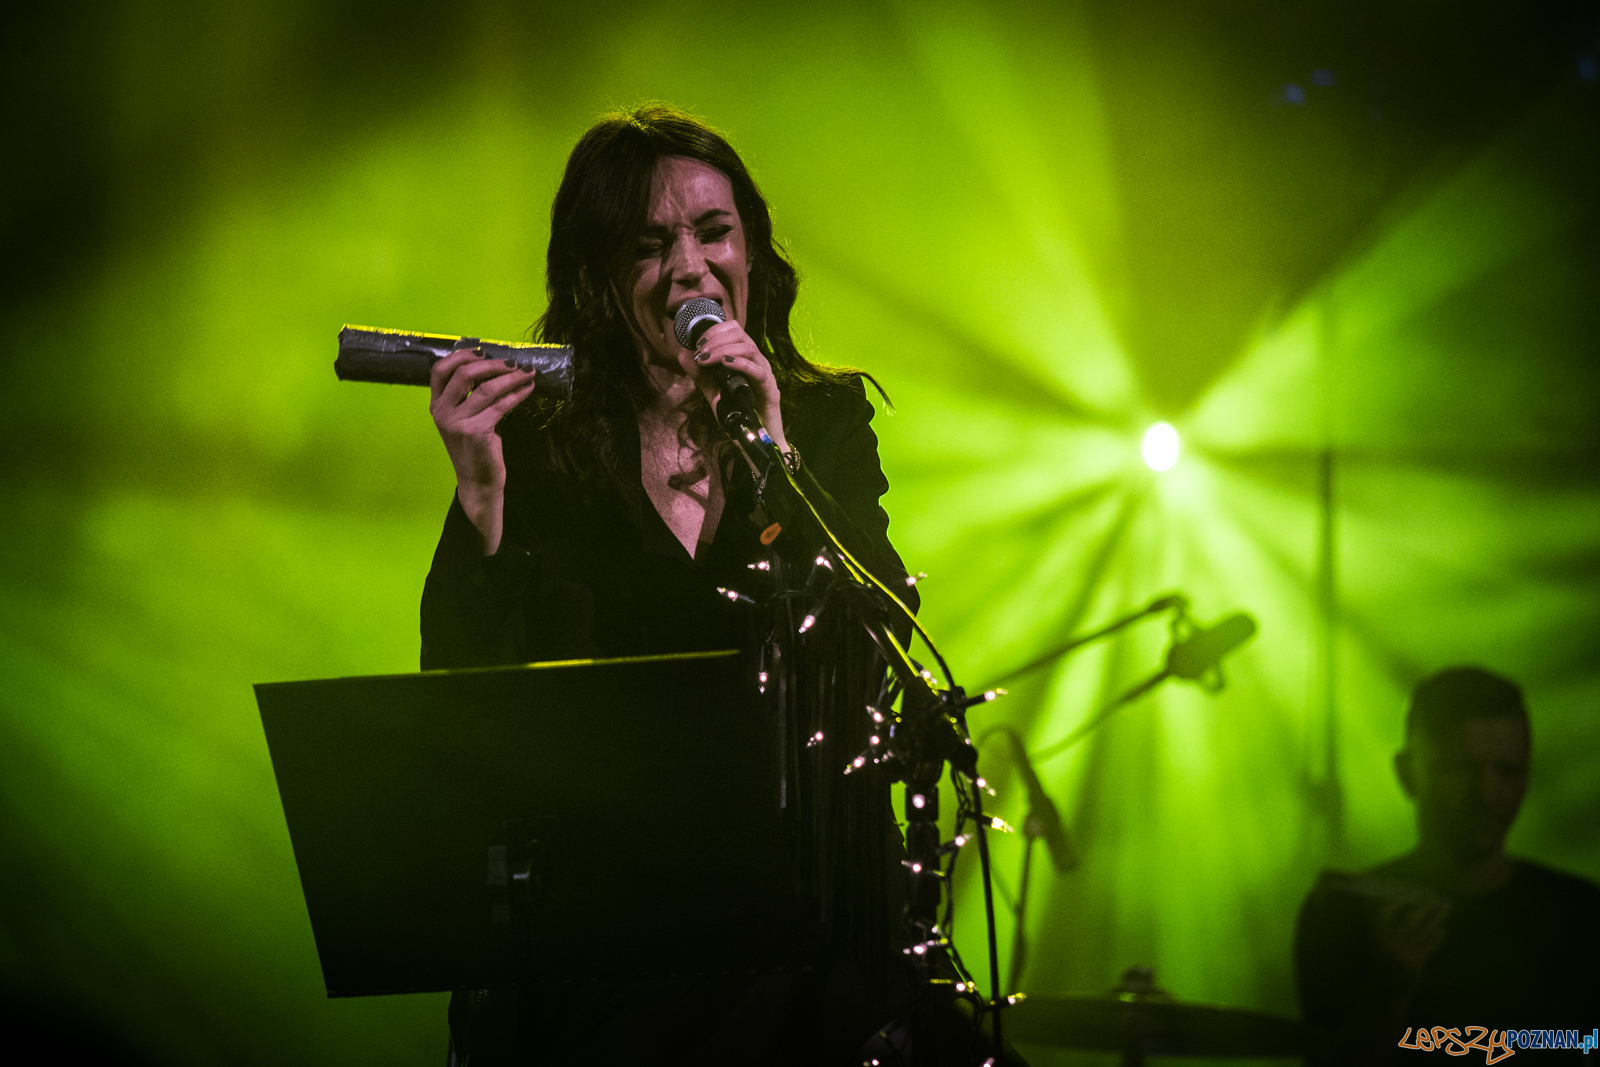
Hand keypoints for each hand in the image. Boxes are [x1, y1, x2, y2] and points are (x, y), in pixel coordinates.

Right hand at [429, 349, 536, 553]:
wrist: (478, 482)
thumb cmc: (475, 448)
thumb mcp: (465, 418)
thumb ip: (470, 395)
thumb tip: (495, 366)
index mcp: (436, 405)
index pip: (439, 370)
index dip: (461, 356)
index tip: (484, 351)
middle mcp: (442, 412)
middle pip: (464, 374)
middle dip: (493, 364)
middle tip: (514, 363)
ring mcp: (457, 422)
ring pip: (487, 388)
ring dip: (511, 377)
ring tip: (528, 372)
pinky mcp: (476, 432)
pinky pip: (501, 405)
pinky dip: (517, 394)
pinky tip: (528, 389)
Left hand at [683, 319, 787, 450]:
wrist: (755, 443)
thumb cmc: (739, 415)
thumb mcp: (714, 392)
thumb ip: (700, 374)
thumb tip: (683, 354)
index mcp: (746, 359)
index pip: (734, 331)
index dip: (714, 331)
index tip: (697, 344)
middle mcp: (758, 363)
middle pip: (741, 335)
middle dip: (716, 339)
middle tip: (699, 352)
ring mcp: (766, 376)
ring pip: (749, 349)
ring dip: (724, 350)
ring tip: (706, 359)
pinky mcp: (771, 392)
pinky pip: (759, 372)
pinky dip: (741, 364)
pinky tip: (725, 364)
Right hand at [1372, 893, 1450, 985]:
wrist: (1385, 989)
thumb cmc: (1381, 961)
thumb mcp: (1377, 943)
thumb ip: (1387, 927)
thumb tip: (1401, 904)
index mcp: (1376, 936)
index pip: (1385, 913)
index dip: (1395, 903)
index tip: (1406, 892)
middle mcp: (1389, 943)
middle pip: (1410, 921)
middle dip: (1425, 908)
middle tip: (1437, 897)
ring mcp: (1403, 953)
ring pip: (1423, 932)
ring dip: (1436, 918)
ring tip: (1446, 908)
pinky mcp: (1415, 963)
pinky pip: (1428, 946)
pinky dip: (1436, 937)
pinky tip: (1443, 929)